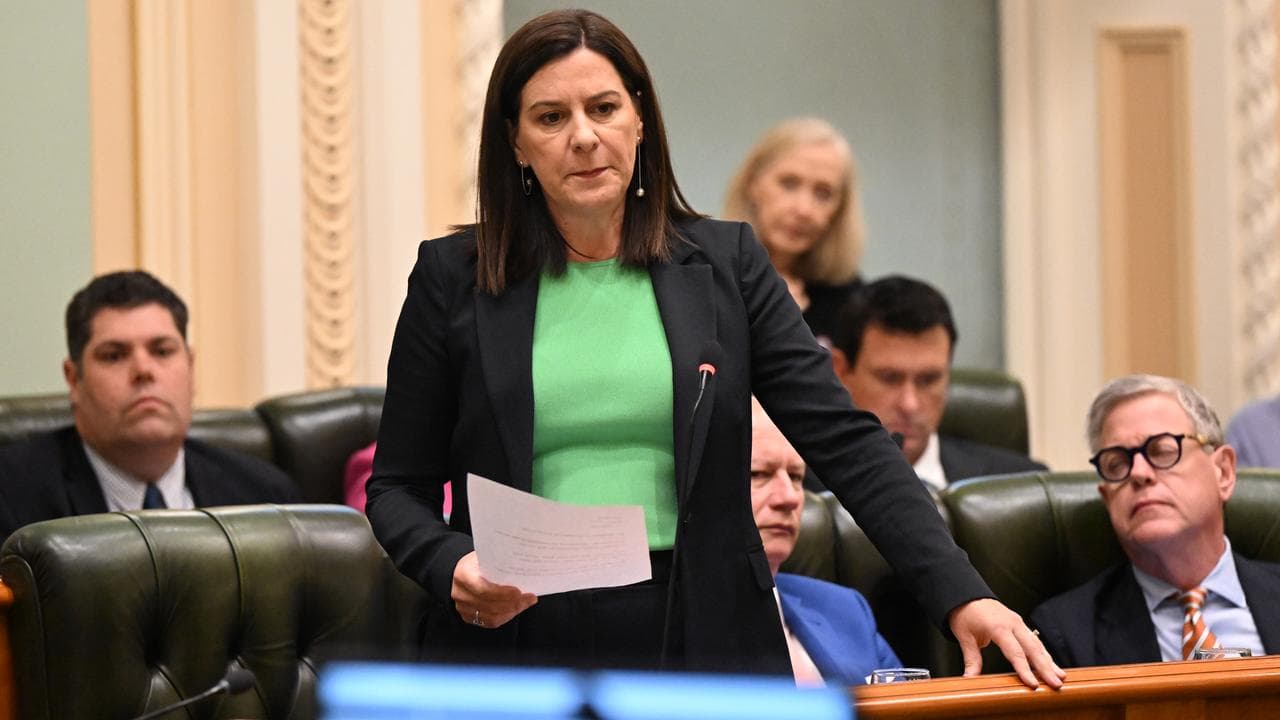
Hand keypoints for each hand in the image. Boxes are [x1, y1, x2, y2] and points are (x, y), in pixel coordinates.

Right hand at [451, 551, 536, 628]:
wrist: (464, 572)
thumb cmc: (477, 562)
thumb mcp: (485, 557)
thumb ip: (499, 562)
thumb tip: (523, 566)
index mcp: (463, 575)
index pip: (483, 589)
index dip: (502, 593)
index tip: (519, 592)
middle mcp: (460, 593)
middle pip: (489, 605)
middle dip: (513, 603)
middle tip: (529, 598)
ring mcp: (462, 607)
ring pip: (491, 616)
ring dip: (512, 611)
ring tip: (525, 603)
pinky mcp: (467, 617)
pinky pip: (490, 622)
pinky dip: (505, 617)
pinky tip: (515, 609)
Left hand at [948, 598, 1064, 689]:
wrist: (966, 594)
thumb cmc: (964, 614)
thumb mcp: (964, 637)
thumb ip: (971, 659)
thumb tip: (969, 679)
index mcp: (998, 627)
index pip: (1015, 652)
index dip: (1025, 670)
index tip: (1033, 685)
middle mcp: (1012, 624)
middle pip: (1032, 648)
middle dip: (1046, 668)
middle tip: (1056, 684)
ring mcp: (1018, 622)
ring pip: (1037, 644)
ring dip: (1050, 661)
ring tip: (1061, 677)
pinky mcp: (1020, 624)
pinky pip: (1034, 640)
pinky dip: (1044, 653)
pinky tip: (1052, 665)